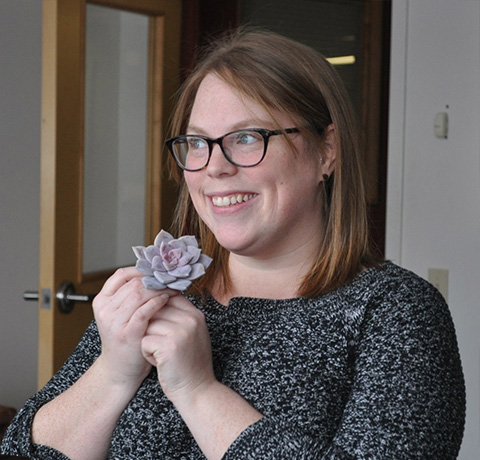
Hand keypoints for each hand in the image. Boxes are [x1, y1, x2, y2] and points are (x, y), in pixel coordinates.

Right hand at [92, 267, 176, 386]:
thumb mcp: (122, 313)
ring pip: (139, 293)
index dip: (142, 271)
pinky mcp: (128, 333)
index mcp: (102, 301)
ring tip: (172, 289)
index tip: (158, 272)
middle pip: (133, 283)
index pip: (121, 275)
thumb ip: (131, 295)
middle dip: (154, 279)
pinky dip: (158, 302)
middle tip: (170, 279)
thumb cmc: (127, 338)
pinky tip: (167, 300)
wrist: (121, 370)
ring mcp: (115, 321)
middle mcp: (105, 309)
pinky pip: (145, 310)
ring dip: (159, 289)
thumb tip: (155, 273)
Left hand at [141, 295, 215, 401]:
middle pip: (155, 309)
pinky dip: (147, 353)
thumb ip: (179, 316)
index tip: (158, 326)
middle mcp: (190, 319)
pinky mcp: (169, 346)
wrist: (197, 391)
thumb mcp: (192, 334)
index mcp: (196, 314)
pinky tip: (159, 362)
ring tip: (161, 354)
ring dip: (148, 340)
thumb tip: (156, 299)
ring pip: (148, 324)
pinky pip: (144, 341)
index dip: (157, 309)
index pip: (168, 297)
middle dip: (152, 327)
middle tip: (162, 345)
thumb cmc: (190, 364)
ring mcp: (181, 331)